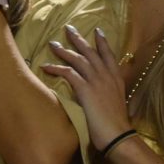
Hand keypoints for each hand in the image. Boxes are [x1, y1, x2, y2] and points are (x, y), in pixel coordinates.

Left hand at [42, 25, 131, 150]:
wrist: (118, 135)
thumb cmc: (117, 124)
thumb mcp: (118, 103)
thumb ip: (111, 93)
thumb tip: (105, 93)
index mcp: (117, 79)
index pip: (109, 55)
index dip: (102, 42)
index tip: (97, 31)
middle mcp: (107, 76)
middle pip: (90, 52)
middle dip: (79, 39)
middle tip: (68, 28)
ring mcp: (97, 81)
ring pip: (78, 59)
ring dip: (64, 50)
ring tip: (52, 44)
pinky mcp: (86, 89)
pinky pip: (68, 73)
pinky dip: (56, 68)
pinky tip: (46, 66)